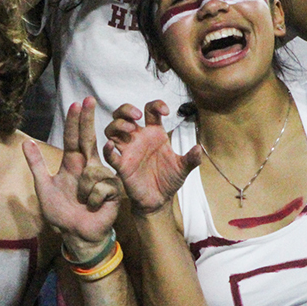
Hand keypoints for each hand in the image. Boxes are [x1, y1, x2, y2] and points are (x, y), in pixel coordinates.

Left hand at [24, 97, 120, 252]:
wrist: (76, 235)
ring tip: (82, 202)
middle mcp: (88, 166)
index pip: (74, 139)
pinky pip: (99, 188)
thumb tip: (24, 142)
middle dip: (88, 119)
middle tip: (88, 99)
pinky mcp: (113, 190)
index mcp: (73, 164)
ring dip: (84, 190)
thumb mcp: (44, 187)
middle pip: (89, 138)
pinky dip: (93, 200)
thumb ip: (36, 165)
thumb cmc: (60, 213)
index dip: (74, 122)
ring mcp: (102, 176)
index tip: (75, 104)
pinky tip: (93, 207)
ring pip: (92, 171)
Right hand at [103, 100, 199, 214]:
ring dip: (118, 125)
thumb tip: (199, 148)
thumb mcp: (183, 167)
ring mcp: (128, 151)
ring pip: (112, 130)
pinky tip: (111, 146)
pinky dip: (107, 149)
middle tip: (137, 115)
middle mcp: (138, 139)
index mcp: (154, 134)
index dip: (156, 105)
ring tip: (130, 129)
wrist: (159, 200)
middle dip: (126, 109)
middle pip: (123, 115)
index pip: (150, 110)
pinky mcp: (121, 165)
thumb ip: (192, 158)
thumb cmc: (169, 180)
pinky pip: (109, 155)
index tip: (166, 112)